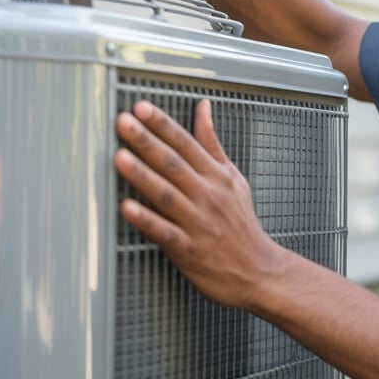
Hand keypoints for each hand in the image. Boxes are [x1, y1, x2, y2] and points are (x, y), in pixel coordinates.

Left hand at [113, 98, 284, 307]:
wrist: (259, 270)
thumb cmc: (242, 224)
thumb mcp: (233, 178)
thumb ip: (212, 143)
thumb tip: (203, 108)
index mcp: (216, 176)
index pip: (186, 143)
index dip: (162, 124)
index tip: (141, 108)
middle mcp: (207, 196)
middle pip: (173, 164)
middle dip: (147, 141)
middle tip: (123, 123)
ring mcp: (198, 223)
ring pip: (166, 194)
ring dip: (142, 175)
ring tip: (120, 157)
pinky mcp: (188, 250)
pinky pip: (164, 232)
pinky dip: (146, 219)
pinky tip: (127, 207)